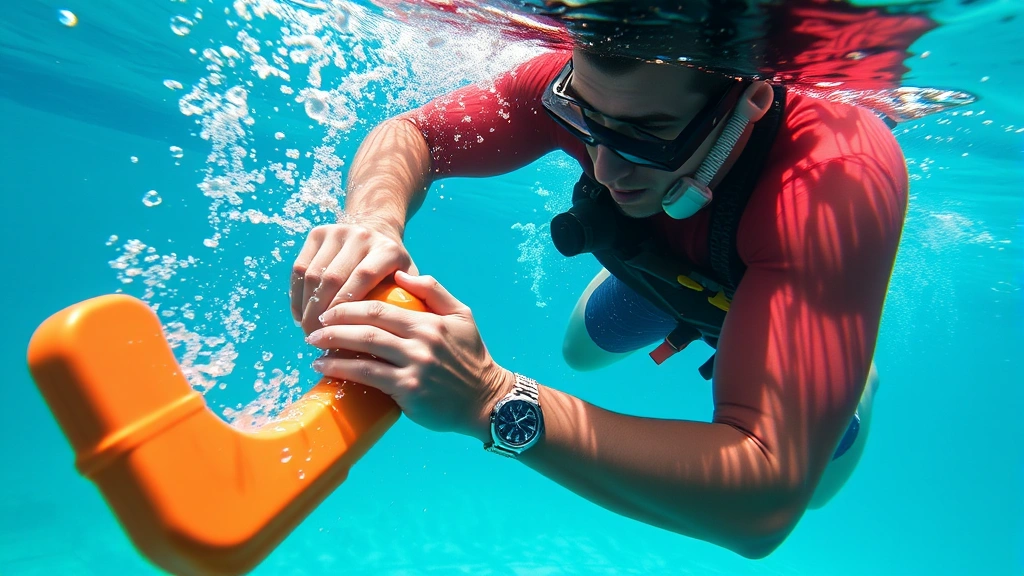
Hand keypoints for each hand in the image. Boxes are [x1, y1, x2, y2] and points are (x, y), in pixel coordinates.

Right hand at [291, 217, 416, 334]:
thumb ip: (407, 304)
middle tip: (318, 338)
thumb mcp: (407, 283)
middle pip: (333, 278)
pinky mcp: (317, 233)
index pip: (363, 278)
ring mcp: (337, 232)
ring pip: (312, 274)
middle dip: (321, 313)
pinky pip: (299, 268)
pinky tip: (300, 314)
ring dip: (306, 306)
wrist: (376, 231)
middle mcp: (362, 236)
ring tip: (308, 329)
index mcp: (387, 250)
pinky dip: (296, 295)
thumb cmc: (392, 269)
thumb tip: (389, 336)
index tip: (336, 332)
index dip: (346, 307)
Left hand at [305, 271, 513, 441]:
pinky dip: (343, 370)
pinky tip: (326, 368)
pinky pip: (368, 377)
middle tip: (315, 327)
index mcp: (430, 322)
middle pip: (368, 327)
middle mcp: (422, 342)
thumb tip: (400, 275)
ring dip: (333, 347)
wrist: (486, 401)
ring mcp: (415, 367)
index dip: (350, 306)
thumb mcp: (462, 315)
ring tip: (313, 347)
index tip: (331, 310)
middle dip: (334, 325)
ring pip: (364, 351)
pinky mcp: (409, 391)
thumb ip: (433, 291)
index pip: (381, 308)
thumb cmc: (472, 357)